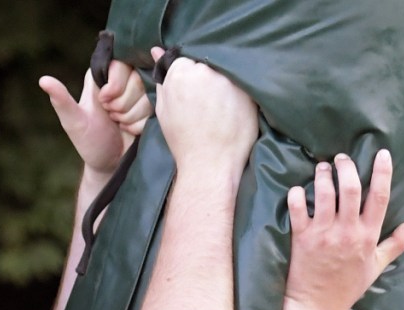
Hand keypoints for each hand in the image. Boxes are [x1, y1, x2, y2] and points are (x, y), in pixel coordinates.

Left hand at [39, 61, 152, 176]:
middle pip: (136, 78)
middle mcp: (120, 81)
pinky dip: (141, 123)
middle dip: (123, 104)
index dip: (116, 85)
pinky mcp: (150, 107)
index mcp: (100, 76)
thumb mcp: (73, 122)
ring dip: (132, 116)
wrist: (108, 164)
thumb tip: (43, 80)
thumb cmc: (88, 142)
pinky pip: (155, 107)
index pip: (119, 64)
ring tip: (119, 125)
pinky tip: (130, 130)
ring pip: (147, 93)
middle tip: (112, 117)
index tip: (105, 102)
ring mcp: (137, 94)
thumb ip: (62, 100)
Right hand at [152, 49, 257, 174]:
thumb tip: (156, 51)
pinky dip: (237, 92)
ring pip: (225, 70)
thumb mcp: (164, 109)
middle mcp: (205, 70)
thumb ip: (162, 78)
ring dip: (223, 82)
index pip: (186, 58)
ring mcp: (228, 79)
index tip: (193, 91)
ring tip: (221, 105)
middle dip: (206, 75)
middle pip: (206, 61)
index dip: (190, 75)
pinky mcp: (247, 90)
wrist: (209, 165)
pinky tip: (232, 109)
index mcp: (180, 72)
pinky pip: (242, 82)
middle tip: (207, 99)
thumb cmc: (183, 141)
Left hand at [285, 150, 403, 309]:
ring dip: (323, 175)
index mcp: (367, 237)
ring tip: (322, 168)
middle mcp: (346, 232)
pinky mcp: (301, 239)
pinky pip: (297, 209)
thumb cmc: (346, 288)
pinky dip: (296, 195)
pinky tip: (298, 189)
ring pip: (324, 194)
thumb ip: (396, 243)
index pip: (379, 198)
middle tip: (341, 158)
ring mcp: (323, 234)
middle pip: (350, 189)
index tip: (382, 154)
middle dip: (347, 167)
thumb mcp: (376, 266)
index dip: (382, 173)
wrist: (317, 307)